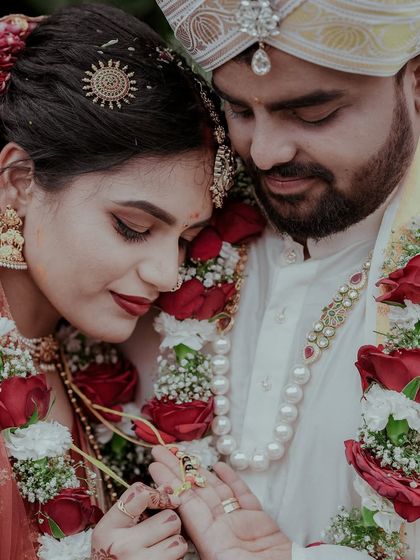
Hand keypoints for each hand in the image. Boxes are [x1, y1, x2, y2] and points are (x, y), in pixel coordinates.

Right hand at [91, 482, 187, 559]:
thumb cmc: (114, 556)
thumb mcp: (116, 531)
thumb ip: (137, 508)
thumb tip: (168, 487)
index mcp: (107, 529)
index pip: (139, 494)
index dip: (159, 494)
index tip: (167, 499)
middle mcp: (121, 546)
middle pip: (168, 517)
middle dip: (170, 522)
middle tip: (161, 531)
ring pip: (178, 539)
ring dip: (175, 542)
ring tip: (161, 548)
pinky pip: (179, 557)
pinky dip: (176, 557)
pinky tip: (163, 559)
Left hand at [150, 446, 291, 559]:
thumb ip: (202, 539)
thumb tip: (175, 536)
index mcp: (209, 541)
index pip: (185, 505)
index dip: (170, 484)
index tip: (155, 465)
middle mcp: (220, 528)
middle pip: (195, 492)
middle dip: (177, 470)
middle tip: (159, 450)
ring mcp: (238, 520)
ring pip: (215, 489)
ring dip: (199, 470)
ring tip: (181, 452)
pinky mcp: (258, 517)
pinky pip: (241, 493)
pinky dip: (231, 478)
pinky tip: (218, 465)